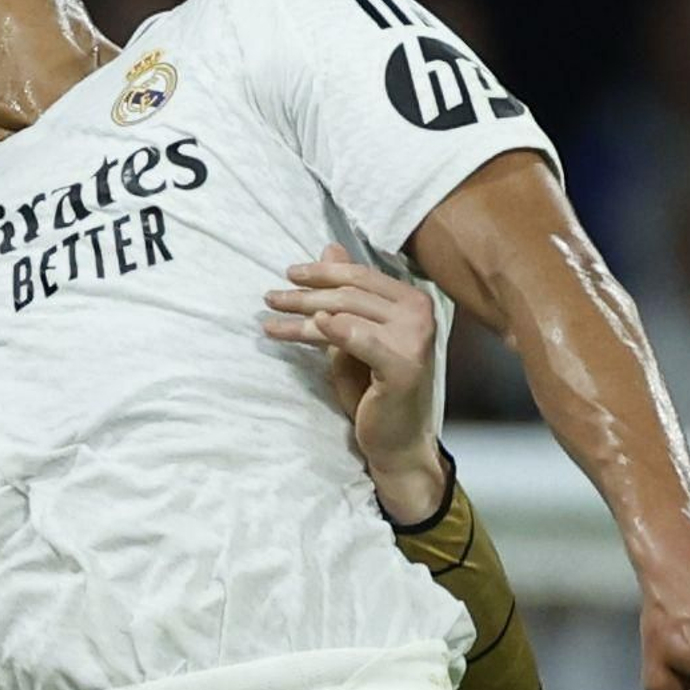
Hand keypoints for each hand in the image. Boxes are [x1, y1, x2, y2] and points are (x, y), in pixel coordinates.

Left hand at [263, 246, 445, 517]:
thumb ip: (345, 296)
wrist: (397, 441)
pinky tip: (312, 325)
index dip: (323, 272)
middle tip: (270, 297)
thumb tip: (328, 248)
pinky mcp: (402, 366)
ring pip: (347, 313)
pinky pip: (362, 339)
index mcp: (413, 301)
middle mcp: (419, 314)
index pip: (361, 276)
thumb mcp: (354, 337)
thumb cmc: (374, 391)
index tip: (289, 274)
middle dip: (306, 294)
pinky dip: (336, 330)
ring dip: (304, 314)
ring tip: (271, 319)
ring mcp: (414, 339)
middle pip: (351, 293)